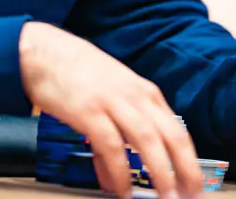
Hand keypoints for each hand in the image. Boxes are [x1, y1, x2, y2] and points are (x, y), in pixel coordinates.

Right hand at [19, 21, 202, 198]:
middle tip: (191, 194)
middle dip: (185, 169)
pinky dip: (119, 170)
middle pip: (171, 136)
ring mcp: (113, 102)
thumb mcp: (109, 94)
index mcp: (144, 92)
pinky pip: (111, 146)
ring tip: (165, 196)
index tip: (194, 182)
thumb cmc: (75, 71)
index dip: (189, 160)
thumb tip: (118, 169)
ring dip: (160, 172)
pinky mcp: (89, 111)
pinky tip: (120, 189)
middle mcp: (134, 95)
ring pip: (148, 141)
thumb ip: (118, 130)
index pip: (177, 130)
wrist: (42, 51)